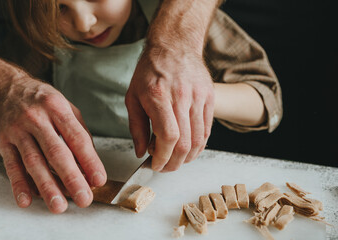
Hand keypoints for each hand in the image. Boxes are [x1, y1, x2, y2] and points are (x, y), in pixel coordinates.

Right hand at [0, 77, 106, 212]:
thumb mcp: (66, 107)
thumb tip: (90, 162)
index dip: (90, 161)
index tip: (99, 180)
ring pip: (33, 161)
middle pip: (56, 152)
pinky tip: (27, 200)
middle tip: (84, 199)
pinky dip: (18, 184)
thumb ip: (80, 132)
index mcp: (58, 109)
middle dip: (72, 178)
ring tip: (59, 205)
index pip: (77, 138)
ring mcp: (18, 130)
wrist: (5, 87)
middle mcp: (37, 119)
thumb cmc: (42, 100)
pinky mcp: (3, 141)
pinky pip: (11, 165)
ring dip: (47, 186)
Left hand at [125, 46, 214, 171]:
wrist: (175, 45)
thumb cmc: (149, 71)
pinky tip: (188, 148)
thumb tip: (141, 152)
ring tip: (175, 159)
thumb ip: (136, 127)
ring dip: (187, 157)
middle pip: (185, 143)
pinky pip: (207, 129)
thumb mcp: (132, 97)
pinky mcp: (209, 98)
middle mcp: (181, 97)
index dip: (163, 157)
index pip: (168, 136)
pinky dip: (199, 145)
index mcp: (158, 96)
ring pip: (199, 139)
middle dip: (174, 163)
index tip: (155, 164)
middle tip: (165, 166)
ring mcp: (199, 97)